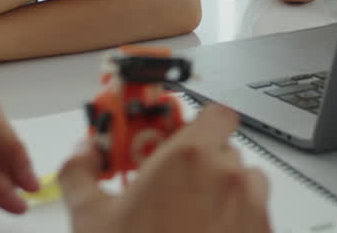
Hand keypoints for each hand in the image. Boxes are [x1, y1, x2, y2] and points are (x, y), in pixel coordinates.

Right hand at [59, 104, 270, 232]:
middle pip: (226, 150)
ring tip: (192, 218)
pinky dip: (237, 223)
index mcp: (188, 157)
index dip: (198, 124)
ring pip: (246, 184)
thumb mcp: (90, 218)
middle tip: (173, 187)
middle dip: (202, 165)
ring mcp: (251, 209)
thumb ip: (79, 174)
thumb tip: (80, 154)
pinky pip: (256, 217)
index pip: (216, 114)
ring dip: (224, 193)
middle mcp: (227, 176)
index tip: (173, 139)